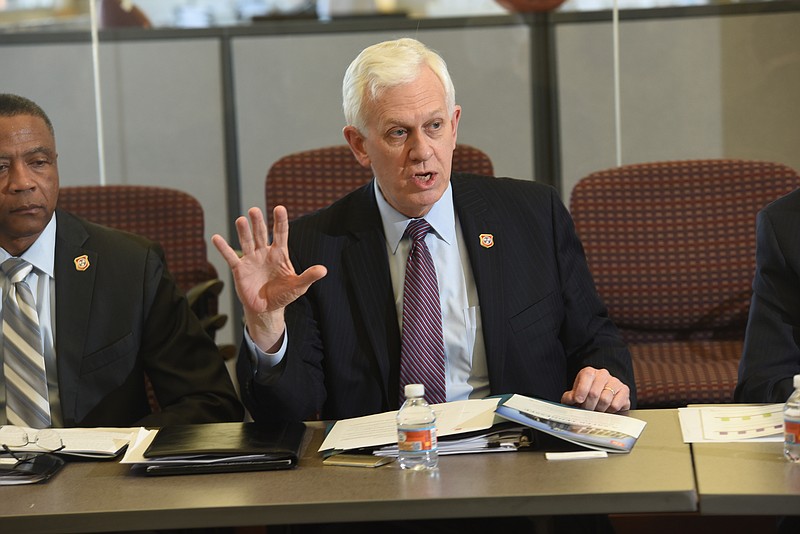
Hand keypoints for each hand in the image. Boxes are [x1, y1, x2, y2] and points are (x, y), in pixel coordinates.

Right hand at [212, 206, 326, 351]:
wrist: (266, 309)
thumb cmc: (283, 295)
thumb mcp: (298, 286)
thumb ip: (308, 276)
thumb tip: (324, 270)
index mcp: (279, 254)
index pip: (280, 234)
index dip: (280, 221)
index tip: (279, 208)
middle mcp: (264, 252)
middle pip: (261, 234)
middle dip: (258, 223)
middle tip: (255, 210)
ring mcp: (251, 259)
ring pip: (246, 242)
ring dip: (243, 231)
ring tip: (241, 220)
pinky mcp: (240, 269)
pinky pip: (231, 257)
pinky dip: (224, 248)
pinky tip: (216, 238)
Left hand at [560, 366, 630, 412]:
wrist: (604, 397)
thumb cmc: (587, 396)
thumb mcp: (575, 395)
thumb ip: (570, 397)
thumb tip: (571, 399)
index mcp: (589, 372)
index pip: (587, 376)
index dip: (581, 389)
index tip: (578, 400)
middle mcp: (603, 374)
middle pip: (594, 392)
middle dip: (588, 405)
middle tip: (586, 411)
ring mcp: (615, 382)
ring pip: (605, 400)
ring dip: (598, 409)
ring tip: (595, 411)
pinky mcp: (625, 391)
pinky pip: (616, 405)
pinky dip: (609, 411)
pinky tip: (606, 410)